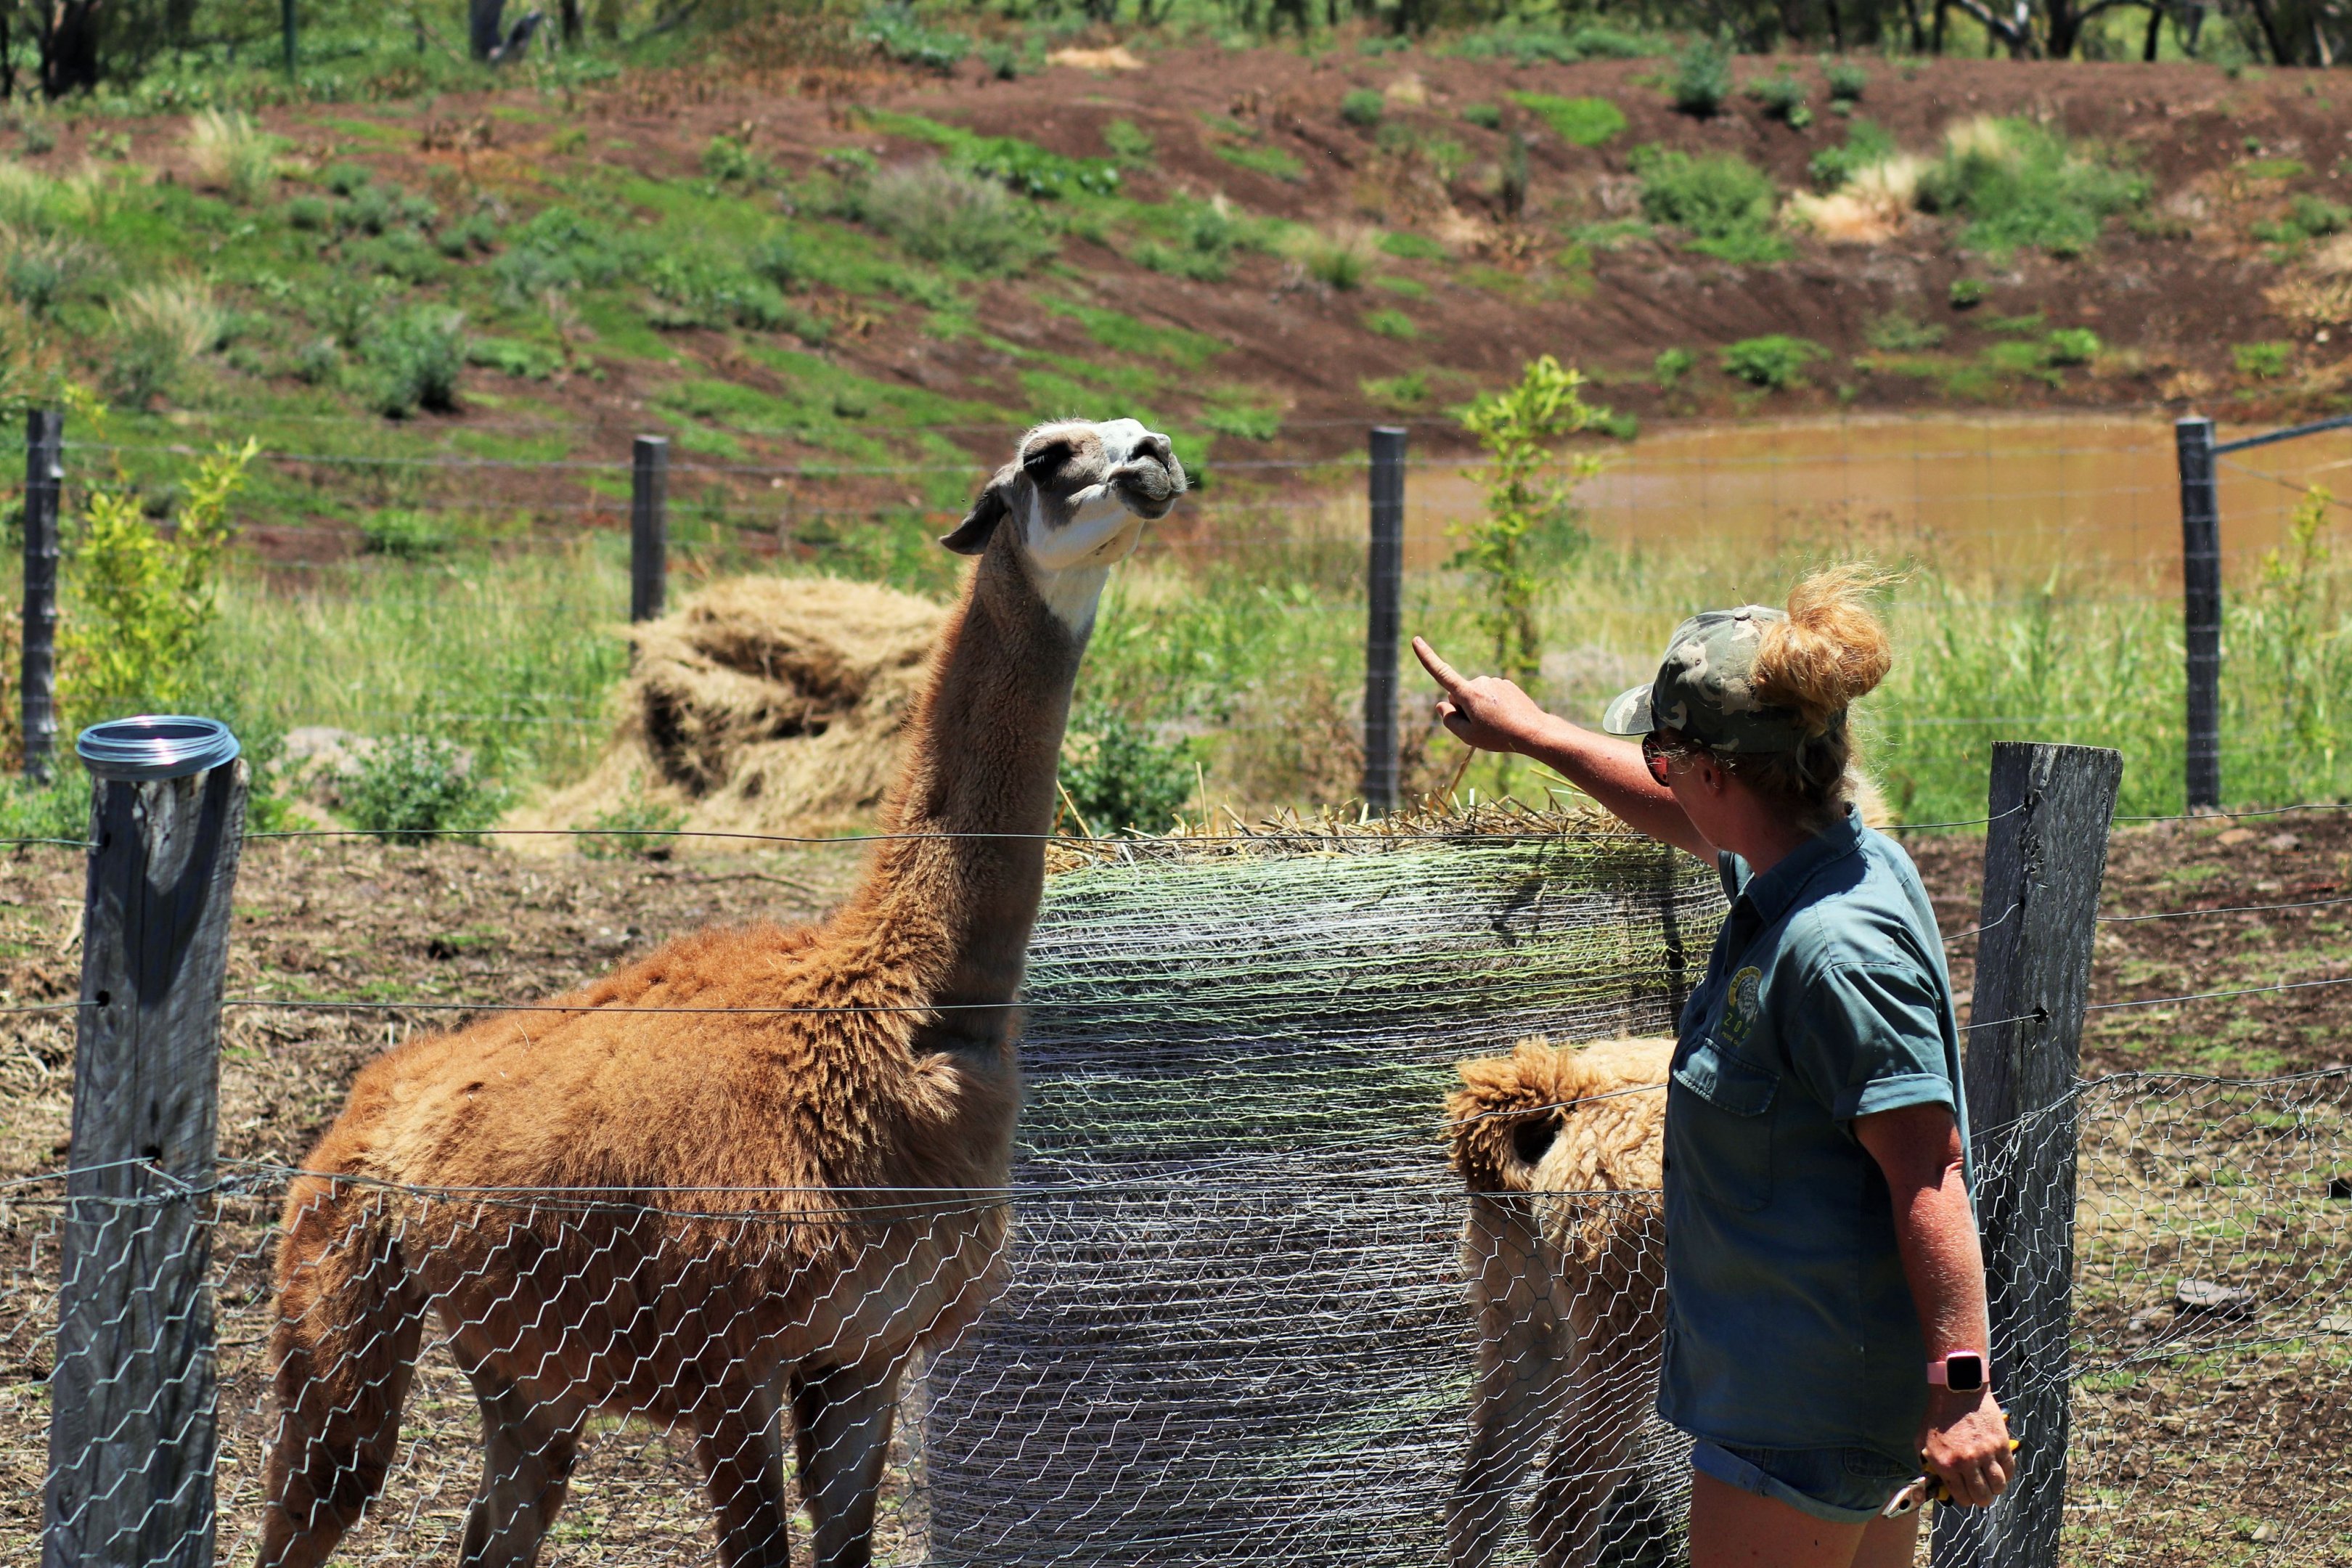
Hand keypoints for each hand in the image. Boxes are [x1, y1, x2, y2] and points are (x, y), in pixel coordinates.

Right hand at [1412, 637, 1548, 755]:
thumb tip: (1442, 704)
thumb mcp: (1467, 736)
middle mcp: (1480, 682)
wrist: (1534, 731)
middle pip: (1459, 694)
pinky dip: (1493, 705)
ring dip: (1479, 708)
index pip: (1441, 673)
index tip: (1415, 640)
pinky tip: (1505, 717)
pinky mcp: (1507, 685)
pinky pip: (1490, 695)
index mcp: (1468, 693)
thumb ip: (1449, 719)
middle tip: (1480, 726)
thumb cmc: (1498, 736)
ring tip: (1496, 724)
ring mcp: (1495, 682)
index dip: (1426, 657)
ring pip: (1476, 695)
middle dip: (1463, 707)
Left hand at [1919, 1390, 2015, 1507]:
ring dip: (1995, 1489)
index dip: (1965, 1500)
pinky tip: (1999, 1470)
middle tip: (1981, 1494)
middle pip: (1982, 1496)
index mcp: (1946, 1464)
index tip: (1966, 1497)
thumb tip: (1935, 1484)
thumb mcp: (1922, 1442)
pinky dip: (2006, 1474)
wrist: (1957, 1391)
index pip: (1961, 1496)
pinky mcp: (2001, 1444)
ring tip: (1991, 1484)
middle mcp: (1967, 1462)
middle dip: (1981, 1499)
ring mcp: (1986, 1453)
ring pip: (1999, 1486)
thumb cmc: (1938, 1416)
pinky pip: (2010, 1469)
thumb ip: (1928, 1465)